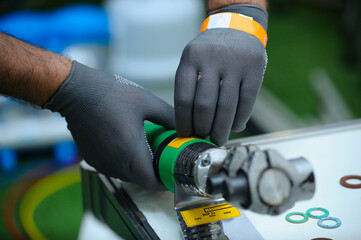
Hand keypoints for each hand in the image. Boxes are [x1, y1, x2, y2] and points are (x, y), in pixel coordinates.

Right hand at [45, 61, 173, 189]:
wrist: (76, 92)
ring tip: (148, 152)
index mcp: (130, 151)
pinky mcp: (92, 158)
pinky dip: (125, 164)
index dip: (164, 182)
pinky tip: (129, 147)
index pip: (150, 182)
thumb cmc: (111, 94)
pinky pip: (113, 168)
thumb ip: (168, 116)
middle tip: (164, 161)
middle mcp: (114, 162)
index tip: (172, 175)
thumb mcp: (147, 102)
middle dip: (154, 175)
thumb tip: (184, 127)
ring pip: (126, 176)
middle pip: (140, 180)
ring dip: (139, 170)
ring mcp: (101, 162)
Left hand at [175, 6, 267, 145]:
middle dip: (202, 128)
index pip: (183, 98)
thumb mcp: (193, 60)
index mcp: (190, 58)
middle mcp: (212, 58)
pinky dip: (240, 119)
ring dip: (221, 128)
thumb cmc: (210, 52)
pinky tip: (235, 126)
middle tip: (203, 138)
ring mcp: (235, 62)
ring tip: (218, 139)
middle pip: (205, 105)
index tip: (185, 135)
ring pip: (226, 106)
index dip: (184, 122)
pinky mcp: (254, 68)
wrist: (237, 26)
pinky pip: (247, 101)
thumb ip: (190, 87)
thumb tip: (190, 126)